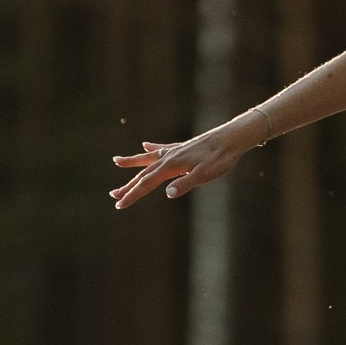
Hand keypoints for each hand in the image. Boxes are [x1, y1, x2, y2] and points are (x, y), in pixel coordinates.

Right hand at [110, 125, 251, 212]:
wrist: (232, 138)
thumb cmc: (221, 159)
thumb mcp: (205, 175)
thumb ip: (186, 184)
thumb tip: (168, 193)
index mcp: (172, 166)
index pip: (147, 184)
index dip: (132, 195)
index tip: (119, 205)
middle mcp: (169, 157)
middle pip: (144, 173)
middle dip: (128, 185)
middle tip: (113, 195)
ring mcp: (175, 151)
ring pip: (148, 158)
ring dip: (132, 162)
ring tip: (116, 161)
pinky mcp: (182, 147)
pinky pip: (162, 148)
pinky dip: (152, 148)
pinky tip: (145, 144)